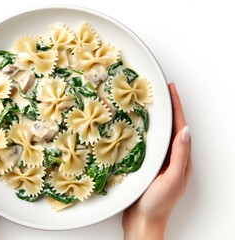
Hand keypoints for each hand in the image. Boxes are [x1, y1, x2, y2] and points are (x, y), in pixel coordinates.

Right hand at [122, 83, 191, 239]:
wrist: (142, 222)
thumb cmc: (157, 204)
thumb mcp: (172, 180)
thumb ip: (180, 157)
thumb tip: (185, 131)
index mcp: (181, 159)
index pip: (180, 127)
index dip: (176, 107)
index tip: (171, 89)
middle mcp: (172, 158)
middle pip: (171, 127)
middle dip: (168, 108)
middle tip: (160, 92)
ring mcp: (160, 162)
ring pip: (159, 134)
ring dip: (157, 118)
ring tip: (149, 104)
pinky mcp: (148, 166)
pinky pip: (148, 143)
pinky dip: (145, 131)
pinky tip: (137, 127)